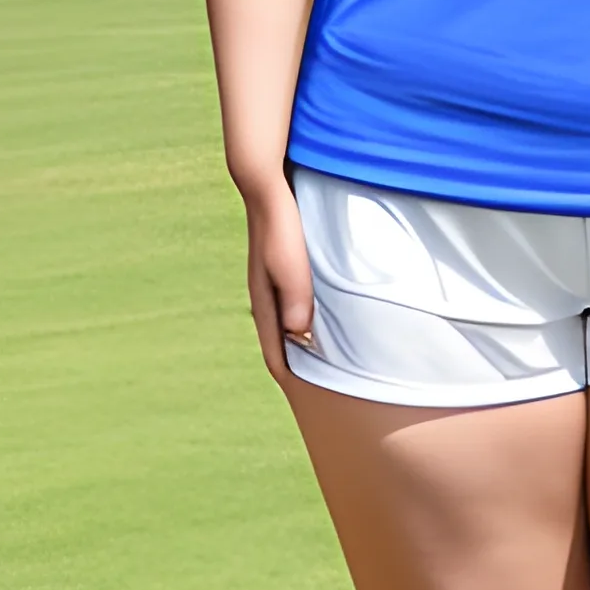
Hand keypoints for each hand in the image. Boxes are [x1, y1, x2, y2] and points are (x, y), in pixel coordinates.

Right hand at [241, 179, 314, 378]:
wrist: (267, 187)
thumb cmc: (280, 225)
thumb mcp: (289, 262)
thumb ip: (295, 295)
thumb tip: (299, 335)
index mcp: (265, 301)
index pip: (274, 350)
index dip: (289, 374)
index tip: (308, 401)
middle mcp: (266, 296)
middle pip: (280, 341)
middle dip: (295, 364)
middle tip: (320, 388)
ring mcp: (273, 281)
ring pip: (288, 322)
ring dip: (301, 342)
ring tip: (324, 358)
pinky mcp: (284, 267)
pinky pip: (295, 302)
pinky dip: (305, 318)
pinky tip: (322, 314)